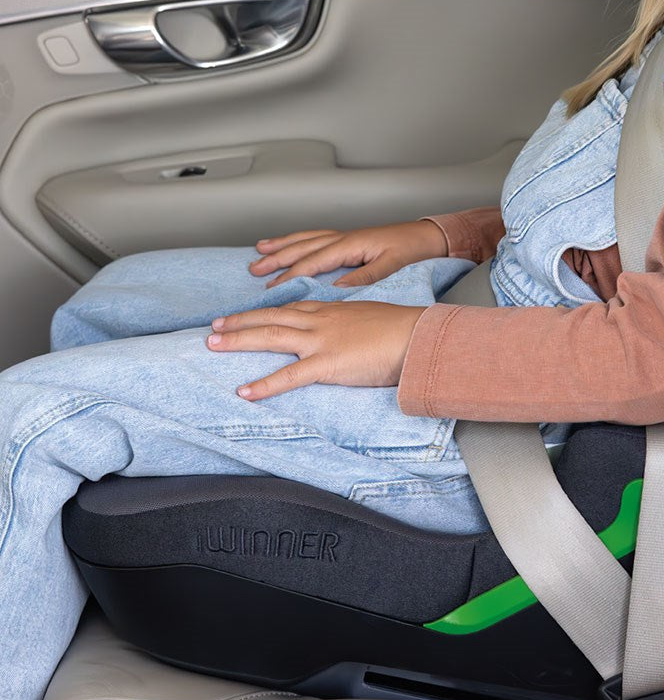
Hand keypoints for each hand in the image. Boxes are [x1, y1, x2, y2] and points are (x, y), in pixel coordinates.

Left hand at [208, 301, 425, 399]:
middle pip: (271, 318)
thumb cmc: (402, 329)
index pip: (291, 308)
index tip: (244, 315)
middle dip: (240, 321)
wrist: (417, 335)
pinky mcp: (327, 364)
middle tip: (213, 326)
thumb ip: (352, 324)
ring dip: (238, 340)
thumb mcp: (371, 318)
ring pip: (270, 336)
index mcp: (333, 310)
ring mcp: (321, 341)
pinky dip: (264, 384)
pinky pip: (289, 376)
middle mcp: (321, 321)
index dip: (264, 312)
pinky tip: (244, 391)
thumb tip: (349, 334)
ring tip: (212, 344)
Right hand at [249, 221, 448, 287]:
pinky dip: (297, 240)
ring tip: (259, 252)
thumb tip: (336, 290)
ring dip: (282, 246)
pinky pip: (314, 237)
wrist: (427, 236)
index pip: (313, 261)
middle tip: (254, 270)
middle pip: (302, 247)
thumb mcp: (390, 266)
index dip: (291, 274)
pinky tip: (287, 245)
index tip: (271, 288)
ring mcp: (343, 236)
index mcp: (350, 244)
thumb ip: (364, 277)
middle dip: (277, 259)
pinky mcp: (347, 238)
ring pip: (305, 239)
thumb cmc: (410, 250)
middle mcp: (343, 237)